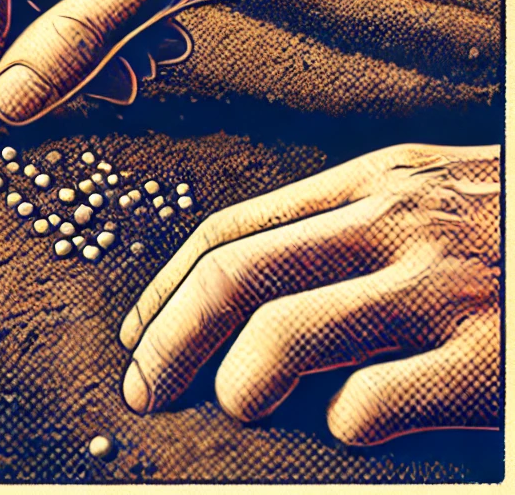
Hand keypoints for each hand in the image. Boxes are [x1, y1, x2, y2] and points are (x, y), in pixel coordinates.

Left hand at [119, 143, 499, 445]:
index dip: (167, 284)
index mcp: (369, 185)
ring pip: (284, 333)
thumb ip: (344, 230)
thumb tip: (249, 298)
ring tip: (233, 408)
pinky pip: (374, 400)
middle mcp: (393, 223)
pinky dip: (340, 422)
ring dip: (236, 382)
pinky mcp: (490, 357)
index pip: (232, 229)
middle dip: (169, 338)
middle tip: (145, 388)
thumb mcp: (424, 199)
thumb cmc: (506, 229)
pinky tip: (345, 430)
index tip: (137, 332)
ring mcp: (440, 287)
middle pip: (237, 276)